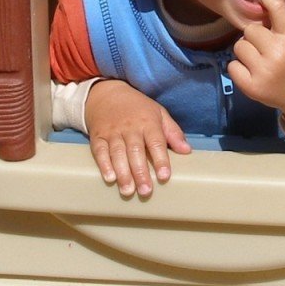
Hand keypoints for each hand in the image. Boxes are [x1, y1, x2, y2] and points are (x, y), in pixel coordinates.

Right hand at [85, 80, 190, 197]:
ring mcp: (112, 132)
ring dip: (123, 173)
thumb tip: (187, 150)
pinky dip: (104, 165)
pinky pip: (99, 151)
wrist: (107, 94)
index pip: (156, 142)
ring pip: (118, 154)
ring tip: (128, 191)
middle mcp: (130, 128)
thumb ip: (173, 132)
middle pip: (136, 151)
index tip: (164, 176)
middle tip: (146, 191)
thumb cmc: (138, 108)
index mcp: (148, 122)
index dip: (160, 160)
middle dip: (140, 172)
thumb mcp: (159, 114)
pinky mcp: (98, 137)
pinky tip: (109, 178)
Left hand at [228, 0, 284, 132]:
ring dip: (245, 51)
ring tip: (257, 60)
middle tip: (263, 47)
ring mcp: (263, 72)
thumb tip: (253, 8)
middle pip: (249, 30)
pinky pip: (232, 66)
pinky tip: (251, 72)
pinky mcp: (251, 87)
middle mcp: (277, 54)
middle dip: (255, 37)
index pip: (277, 9)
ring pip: (239, 47)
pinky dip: (238, 68)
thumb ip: (277, 27)